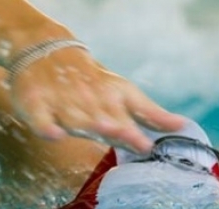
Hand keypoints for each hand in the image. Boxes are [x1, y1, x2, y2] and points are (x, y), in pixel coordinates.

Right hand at [9, 47, 184, 152]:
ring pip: (78, 119)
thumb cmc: (92, 82)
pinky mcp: (37, 105)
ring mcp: (63, 102)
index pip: (133, 111)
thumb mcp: (124, 93)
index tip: (153, 147)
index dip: (143, 131)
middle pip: (108, 119)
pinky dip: (47, 126)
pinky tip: (54, 134)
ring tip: (106, 131)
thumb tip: (182, 126)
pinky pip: (41, 119)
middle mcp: (91, 99)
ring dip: (92, 125)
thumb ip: (150, 113)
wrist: (48, 51)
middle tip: (139, 143)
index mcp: (115, 95)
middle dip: (123, 130)